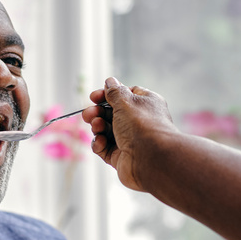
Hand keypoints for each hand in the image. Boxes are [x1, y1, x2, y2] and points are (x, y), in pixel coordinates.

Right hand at [82, 77, 175, 191]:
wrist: (151, 158)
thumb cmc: (142, 125)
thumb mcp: (126, 101)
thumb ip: (114, 91)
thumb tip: (110, 81)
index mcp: (145, 104)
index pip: (124, 96)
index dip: (107, 95)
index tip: (93, 97)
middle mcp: (138, 122)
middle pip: (111, 113)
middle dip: (97, 112)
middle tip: (88, 114)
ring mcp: (129, 140)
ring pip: (106, 130)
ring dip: (97, 127)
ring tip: (97, 126)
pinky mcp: (121, 156)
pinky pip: (104, 148)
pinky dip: (99, 144)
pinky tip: (101, 142)